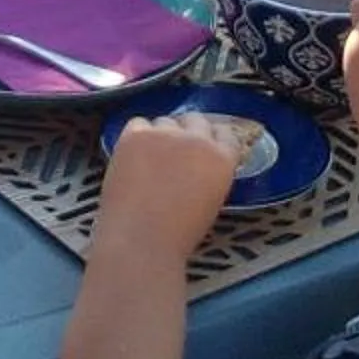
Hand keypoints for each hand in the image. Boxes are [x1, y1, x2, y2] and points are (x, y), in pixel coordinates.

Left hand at [94, 112, 249, 264]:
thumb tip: (199, 164)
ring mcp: (165, 134)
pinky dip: (137, 136)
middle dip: (188, 132)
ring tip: (151, 158)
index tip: (203, 146)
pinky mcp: (136, 134)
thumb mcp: (210, 201)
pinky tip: (133, 155)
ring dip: (161, 134)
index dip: (213, 139)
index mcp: (222, 159)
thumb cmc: (179, 234)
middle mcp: (197, 139)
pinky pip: (138, 123)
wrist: (141, 239)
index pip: (225, 134)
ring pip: (165, 121)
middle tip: (175, 151)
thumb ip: (210, 174)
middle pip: (196, 120)